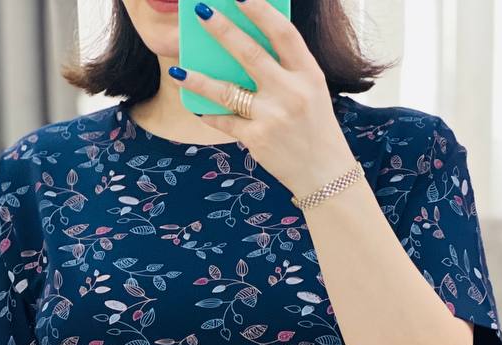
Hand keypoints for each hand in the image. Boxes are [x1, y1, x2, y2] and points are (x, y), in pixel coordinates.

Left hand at [174, 0, 356, 196]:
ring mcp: (272, 117)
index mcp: (309, 74)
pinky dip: (209, 114)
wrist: (323, 173)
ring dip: (199, 79)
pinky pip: (225, 121)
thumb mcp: (313, 90)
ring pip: (227, 91)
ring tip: (178, 71)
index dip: (261, 11)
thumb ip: (288, 67)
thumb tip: (247, 42)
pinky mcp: (257, 139)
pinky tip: (196, 106)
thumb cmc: (315, 125)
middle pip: (250, 54)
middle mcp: (291, 93)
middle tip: (200, 11)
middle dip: (222, 30)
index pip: (283, 34)